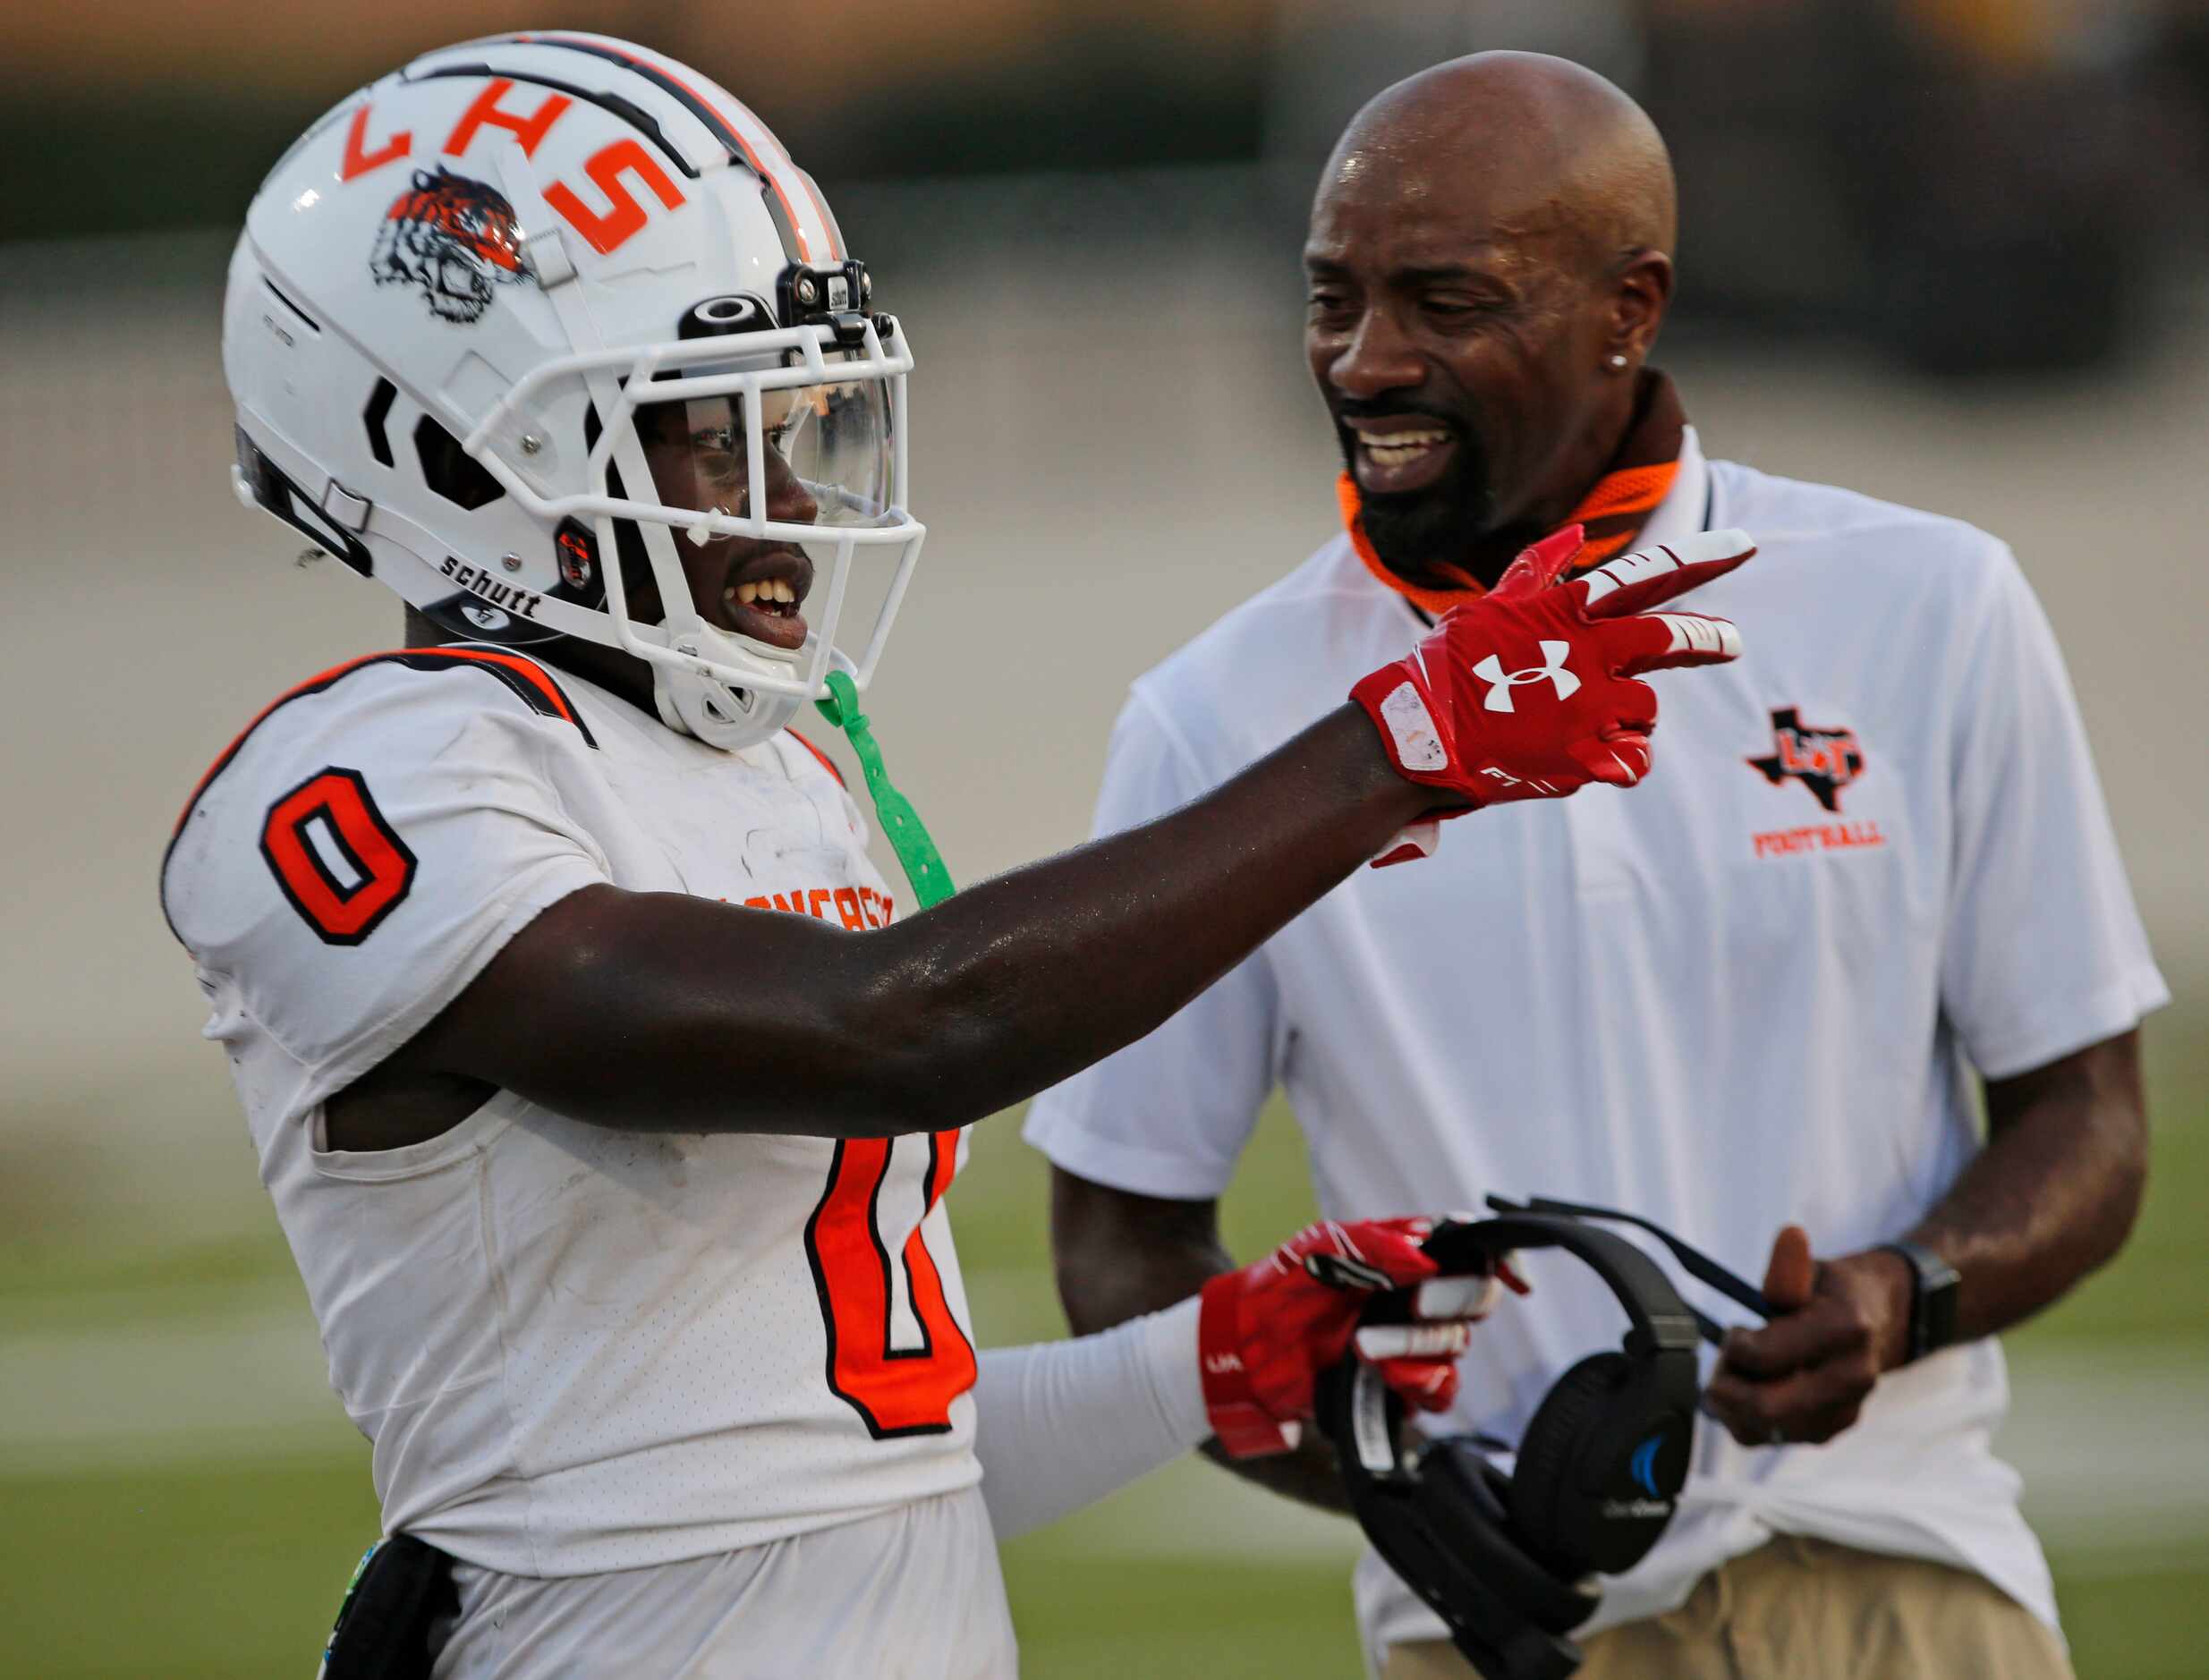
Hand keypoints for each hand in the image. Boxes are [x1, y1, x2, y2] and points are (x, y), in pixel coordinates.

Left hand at [1197, 1217, 1514, 1457]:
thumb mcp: (1322, 1246)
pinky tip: (1378, 1371)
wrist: (1246, 1344)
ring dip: (1413, 1345)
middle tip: (1411, 1302)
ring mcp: (1415, 1343)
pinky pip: (1440, 1391)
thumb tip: (1429, 1259)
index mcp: (1410, 1254)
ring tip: (1361, 1343)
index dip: (1503, 1258)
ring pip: (1457, 1346)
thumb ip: (1377, 1245)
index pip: (1473, 1250)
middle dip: (1450, 1301)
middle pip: (1478, 1299)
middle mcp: (1422, 1296)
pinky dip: (1415, 1382)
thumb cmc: (1284, 1285)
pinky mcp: (1402, 1386)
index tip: (1514, 1275)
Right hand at [1350, 525, 1754, 851]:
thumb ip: (1538, 572)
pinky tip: (1580, 758)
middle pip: (1672, 639)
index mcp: (1566, 612)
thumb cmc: (1450, 669)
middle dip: (1709, 640)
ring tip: (1581, 723)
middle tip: (1732, 643)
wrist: (1422, 740)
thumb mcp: (1490, 608)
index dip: (1701, 557)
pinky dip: (1617, 761)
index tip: (1744, 546)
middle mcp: (1587, 655)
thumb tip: (1576, 538)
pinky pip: (1632, 760)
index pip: (1648, 574)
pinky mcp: (1587, 758)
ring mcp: (1589, 708)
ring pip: (1646, 710)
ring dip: (1628, 716)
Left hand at [1703, 1225, 1912, 1447]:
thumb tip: (1790, 1235)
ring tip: (1737, 1374)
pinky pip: (1773, 1439)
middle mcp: (1851, 1378)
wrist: (1883, 1322)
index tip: (1735, 1330)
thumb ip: (1791, 1266)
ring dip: (1734, 1405)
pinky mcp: (1832, 1429)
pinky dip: (1747, 1420)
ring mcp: (1845, 1410)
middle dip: (1728, 1386)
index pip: (1766, 1358)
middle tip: (1724, 1362)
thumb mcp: (1814, 1271)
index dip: (1735, 1347)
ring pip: (1764, 1431)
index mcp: (1846, 1331)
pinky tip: (1748, 1392)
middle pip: (1765, 1408)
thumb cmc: (1835, 1293)